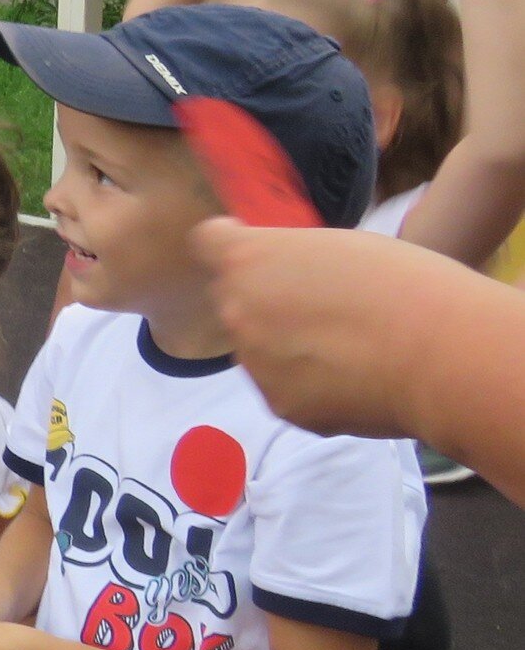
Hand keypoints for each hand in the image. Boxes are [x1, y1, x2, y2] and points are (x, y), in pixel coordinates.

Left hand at [192, 217, 422, 439]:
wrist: (441, 354)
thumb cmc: (403, 285)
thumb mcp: (340, 247)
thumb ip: (294, 260)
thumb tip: (286, 275)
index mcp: (248, 259)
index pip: (208, 243)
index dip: (230, 245)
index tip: (255, 251)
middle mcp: (237, 310)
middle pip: (236, 301)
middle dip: (266, 303)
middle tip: (323, 309)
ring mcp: (255, 363)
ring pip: (260, 350)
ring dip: (288, 348)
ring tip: (350, 349)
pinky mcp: (280, 405)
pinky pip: (287, 388)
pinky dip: (312, 385)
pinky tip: (357, 379)